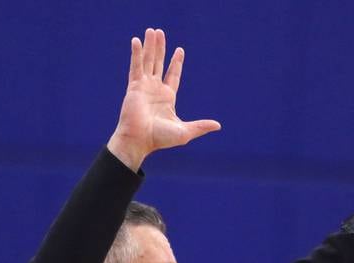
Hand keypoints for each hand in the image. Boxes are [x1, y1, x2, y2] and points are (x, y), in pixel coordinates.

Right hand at [107, 28, 220, 171]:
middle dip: (160, 48)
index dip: (176, 63)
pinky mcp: (134, 87)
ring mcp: (144, 87)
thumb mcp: (184, 132)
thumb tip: (218, 125)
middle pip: (158, 63)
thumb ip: (200, 126)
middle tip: (160, 33)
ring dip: (149, 46)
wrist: (139, 141)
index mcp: (167, 98)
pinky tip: (137, 41)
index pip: (173, 75)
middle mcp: (155, 90)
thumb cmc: (159, 139)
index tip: (179, 50)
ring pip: (148, 61)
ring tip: (151, 31)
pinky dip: (136, 54)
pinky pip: (136, 66)